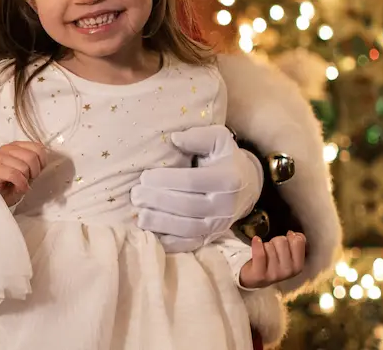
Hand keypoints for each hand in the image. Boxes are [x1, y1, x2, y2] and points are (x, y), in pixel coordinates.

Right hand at [0, 141, 47, 206]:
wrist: (0, 199)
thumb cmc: (14, 185)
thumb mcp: (29, 171)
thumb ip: (35, 160)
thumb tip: (43, 154)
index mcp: (16, 146)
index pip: (38, 147)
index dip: (41, 163)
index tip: (35, 172)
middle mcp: (6, 148)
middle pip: (31, 156)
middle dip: (33, 172)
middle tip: (27, 179)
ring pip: (23, 166)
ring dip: (25, 180)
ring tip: (19, 183)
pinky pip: (14, 175)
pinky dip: (20, 184)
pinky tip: (17, 187)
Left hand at [131, 124, 263, 251]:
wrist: (247, 185)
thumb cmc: (225, 158)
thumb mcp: (218, 139)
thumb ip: (198, 137)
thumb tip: (175, 139)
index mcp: (227, 179)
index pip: (192, 182)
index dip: (166, 180)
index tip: (144, 177)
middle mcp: (225, 205)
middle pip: (187, 207)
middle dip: (158, 202)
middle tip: (135, 195)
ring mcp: (219, 224)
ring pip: (188, 229)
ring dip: (161, 224)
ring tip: (139, 216)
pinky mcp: (212, 237)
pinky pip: (191, 245)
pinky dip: (171, 243)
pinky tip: (152, 235)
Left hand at [239, 232, 306, 288]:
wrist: (255, 279)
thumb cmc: (273, 263)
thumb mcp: (288, 256)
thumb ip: (296, 244)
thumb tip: (296, 234)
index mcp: (298, 266)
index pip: (298, 241)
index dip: (290, 237)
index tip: (286, 241)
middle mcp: (288, 271)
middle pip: (282, 241)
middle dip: (275, 241)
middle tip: (272, 249)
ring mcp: (274, 273)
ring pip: (269, 246)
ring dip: (264, 246)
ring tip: (263, 254)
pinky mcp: (260, 274)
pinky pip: (260, 254)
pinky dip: (257, 245)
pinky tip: (256, 239)